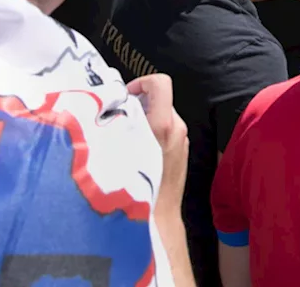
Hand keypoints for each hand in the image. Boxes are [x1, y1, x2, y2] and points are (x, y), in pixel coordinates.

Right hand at [127, 74, 187, 213]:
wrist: (157, 217)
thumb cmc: (136, 185)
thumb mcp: (122, 148)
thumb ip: (123, 122)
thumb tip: (116, 105)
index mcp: (164, 124)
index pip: (160, 83)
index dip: (141, 82)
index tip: (126, 96)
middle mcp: (178, 128)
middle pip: (158, 101)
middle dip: (138, 105)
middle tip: (118, 120)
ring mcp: (182, 140)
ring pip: (161, 117)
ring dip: (143, 121)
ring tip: (125, 138)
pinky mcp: (183, 151)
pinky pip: (166, 133)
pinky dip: (151, 135)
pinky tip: (137, 153)